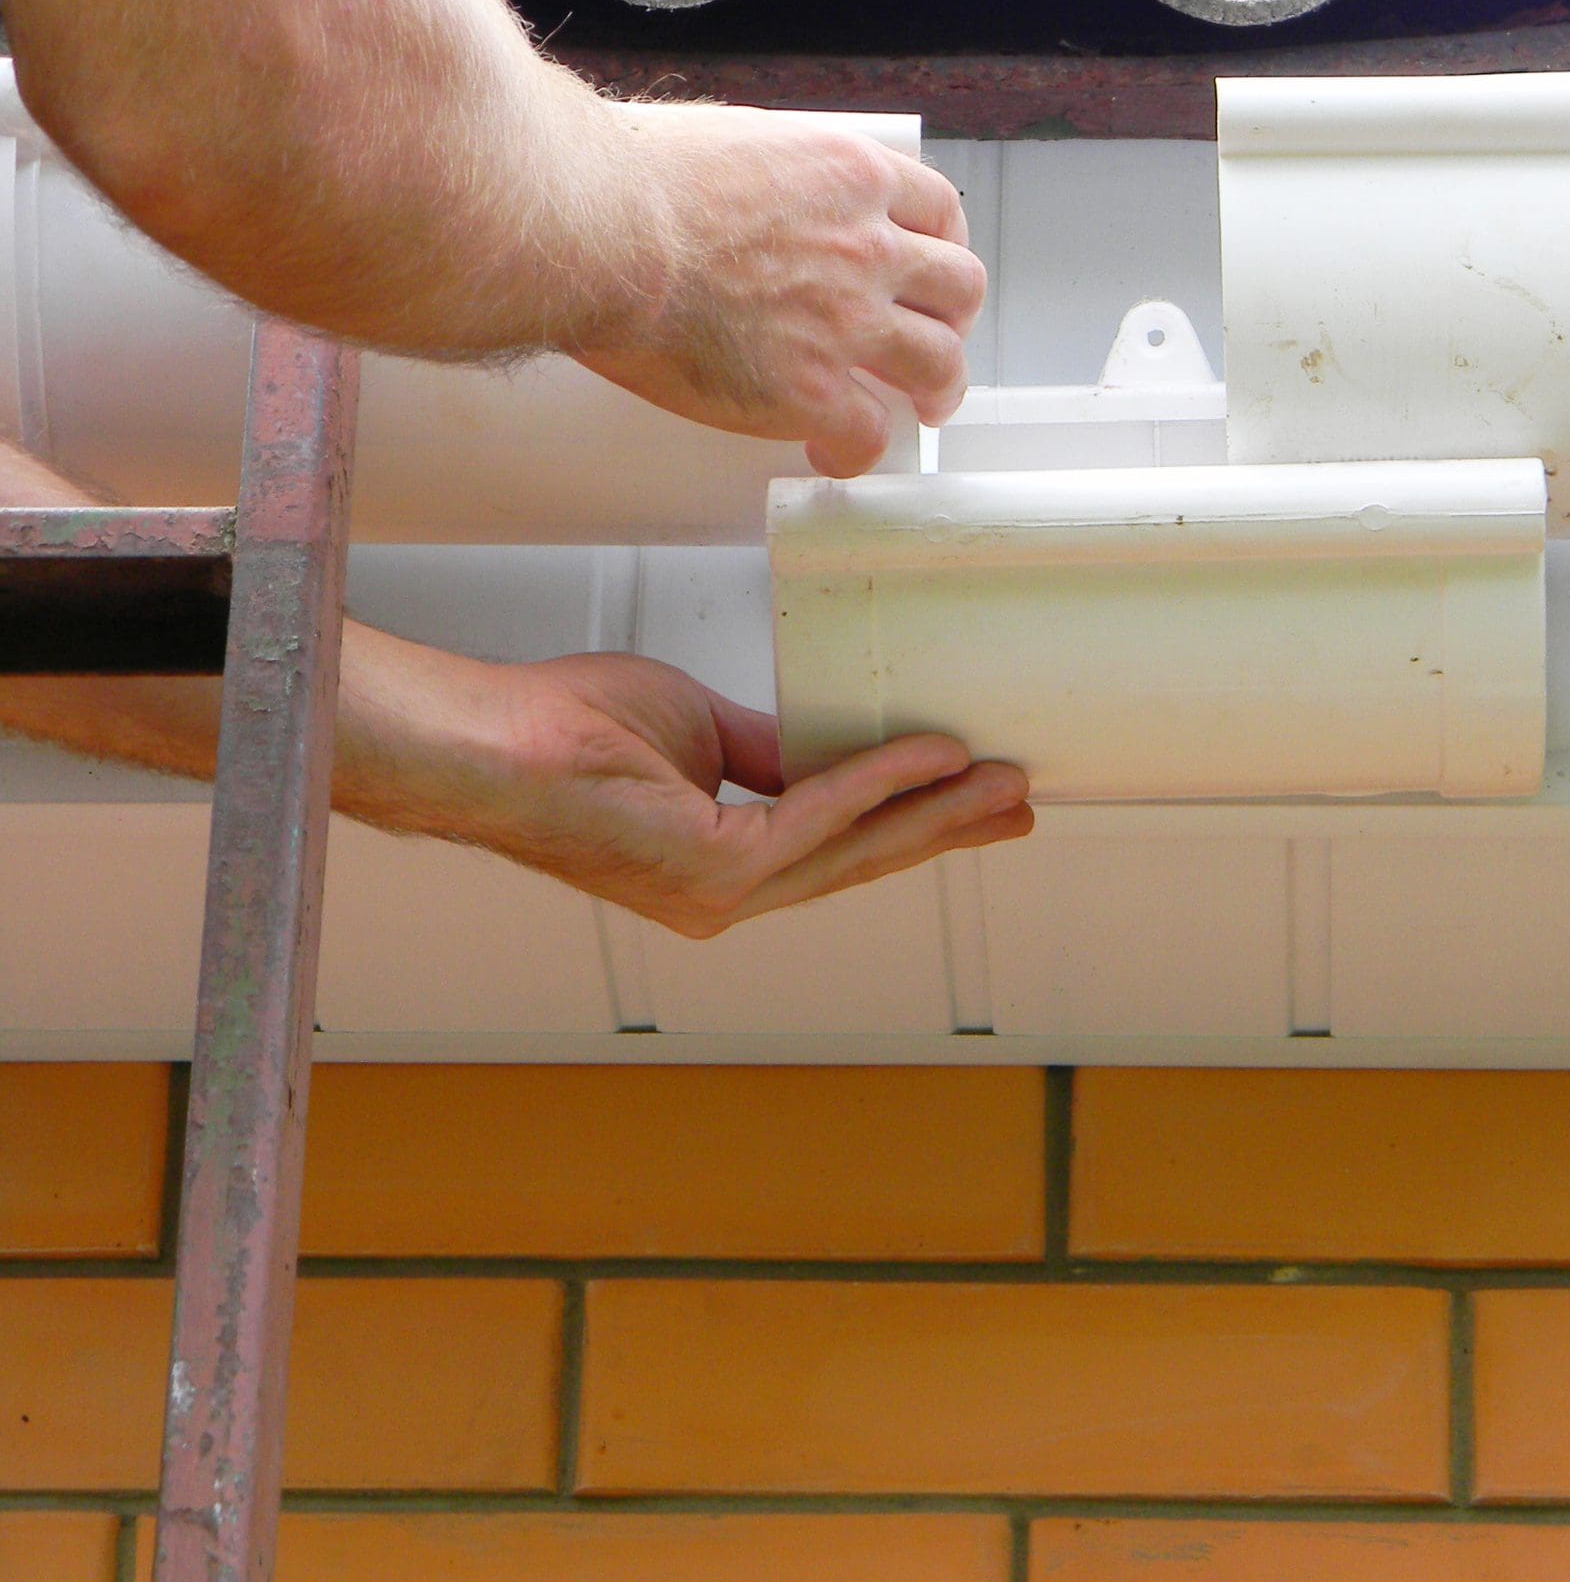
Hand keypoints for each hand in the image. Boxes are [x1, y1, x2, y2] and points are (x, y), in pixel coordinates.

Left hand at [345, 634, 1031, 936]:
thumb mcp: (698, 730)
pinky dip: (881, 781)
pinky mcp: (714, 871)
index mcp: (719, 868)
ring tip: (1005, 785)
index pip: (838, 850)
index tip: (974, 801)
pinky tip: (931, 755)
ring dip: (940, 813)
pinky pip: (821, 818)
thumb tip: (830, 750)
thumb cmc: (562, 731)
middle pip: (864, 861)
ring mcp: (720, 894)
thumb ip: (769, 753)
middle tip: (1020, 808)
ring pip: (856, 850)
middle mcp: (725, 897)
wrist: (489, 742)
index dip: (911, 826)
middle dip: (949, 831)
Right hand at [571, 102, 985, 476]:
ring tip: (921, 406)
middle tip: (934, 338)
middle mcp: (865, 246)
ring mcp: (846, 323)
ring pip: (938, 363)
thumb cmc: (625, 178)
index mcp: (848, 174)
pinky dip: (859, 450)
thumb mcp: (727, 137)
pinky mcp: (810, 392)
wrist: (592, 233)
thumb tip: (752, 185)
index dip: (942, 246)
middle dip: (953, 318)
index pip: (937, 209)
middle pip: (958, 287)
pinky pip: (868, 434)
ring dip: (937, 388)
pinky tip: (834, 453)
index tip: (931, 268)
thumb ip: (769, 172)